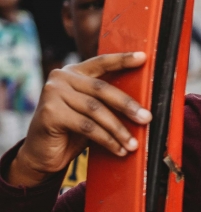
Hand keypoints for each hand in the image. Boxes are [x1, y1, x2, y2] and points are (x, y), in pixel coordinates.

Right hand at [8, 52, 151, 187]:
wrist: (43, 154)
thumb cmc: (73, 132)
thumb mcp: (93, 112)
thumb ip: (107, 102)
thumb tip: (141, 108)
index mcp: (74, 72)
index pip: (101, 62)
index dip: (123, 59)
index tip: (144, 57)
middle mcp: (61, 77)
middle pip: (102, 89)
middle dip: (127, 105)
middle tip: (147, 119)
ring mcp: (52, 92)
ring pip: (96, 110)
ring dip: (119, 129)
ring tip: (133, 144)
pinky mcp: (50, 112)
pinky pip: (87, 126)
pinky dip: (107, 140)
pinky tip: (118, 150)